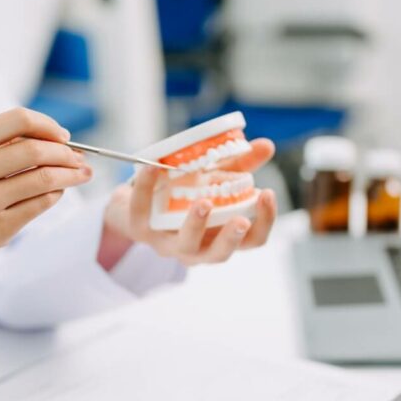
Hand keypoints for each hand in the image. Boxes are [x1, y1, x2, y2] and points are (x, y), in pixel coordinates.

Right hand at [0, 108, 91, 285]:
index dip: (48, 125)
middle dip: (66, 152)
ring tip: (82, 173)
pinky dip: (56, 194)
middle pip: (35, 149)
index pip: (17, 120)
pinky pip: (39, 205)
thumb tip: (52, 139)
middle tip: (79, 158)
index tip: (62, 136)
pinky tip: (59, 192)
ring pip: (43, 178)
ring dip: (71, 174)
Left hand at [98, 138, 277, 269]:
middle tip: (241, 220)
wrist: (133, 204)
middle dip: (231, 238)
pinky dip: (146, 188)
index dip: (264, 222)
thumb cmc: (182, 196)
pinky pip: (142, 211)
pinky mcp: (140, 230)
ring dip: (196, 225)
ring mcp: (168, 243)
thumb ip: (240, 165)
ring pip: (184, 245)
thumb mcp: (213, 180)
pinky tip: (154, 167)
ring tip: (204, 203)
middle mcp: (197, 248)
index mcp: (220, 236)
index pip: (252, 240)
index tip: (267, 194)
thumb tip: (267, 145)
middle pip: (220, 254)